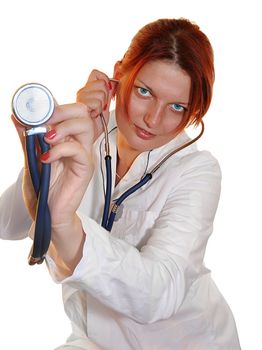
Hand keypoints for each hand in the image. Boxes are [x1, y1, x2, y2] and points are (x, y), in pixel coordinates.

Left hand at [12, 102, 94, 226]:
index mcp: (66, 139)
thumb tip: (17, 117)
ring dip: (63, 126)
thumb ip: (27, 139)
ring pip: (85, 125)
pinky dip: (59, 150)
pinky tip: (46, 158)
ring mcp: (83, 155)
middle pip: (82, 113)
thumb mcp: (30, 160)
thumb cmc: (42, 190)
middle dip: (61, 110)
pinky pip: (78, 150)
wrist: (48, 215)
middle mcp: (77, 143)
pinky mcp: (85, 168)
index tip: (32, 107)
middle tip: (44, 120)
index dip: (52, 104)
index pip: (68, 111)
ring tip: (46, 138)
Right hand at [77, 69, 117, 141]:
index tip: (107, 94)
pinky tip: (93, 115)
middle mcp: (82, 91)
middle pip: (101, 82)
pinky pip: (96, 102)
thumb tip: (114, 83)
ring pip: (100, 93)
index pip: (97, 74)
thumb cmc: (95, 124)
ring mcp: (80, 97)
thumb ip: (108, 93)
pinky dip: (97, 110)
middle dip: (105, 96)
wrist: (89, 136)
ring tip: (96, 112)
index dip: (105, 81)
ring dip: (101, 105)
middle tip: (100, 107)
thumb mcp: (105, 105)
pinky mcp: (79, 105)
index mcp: (88, 89)